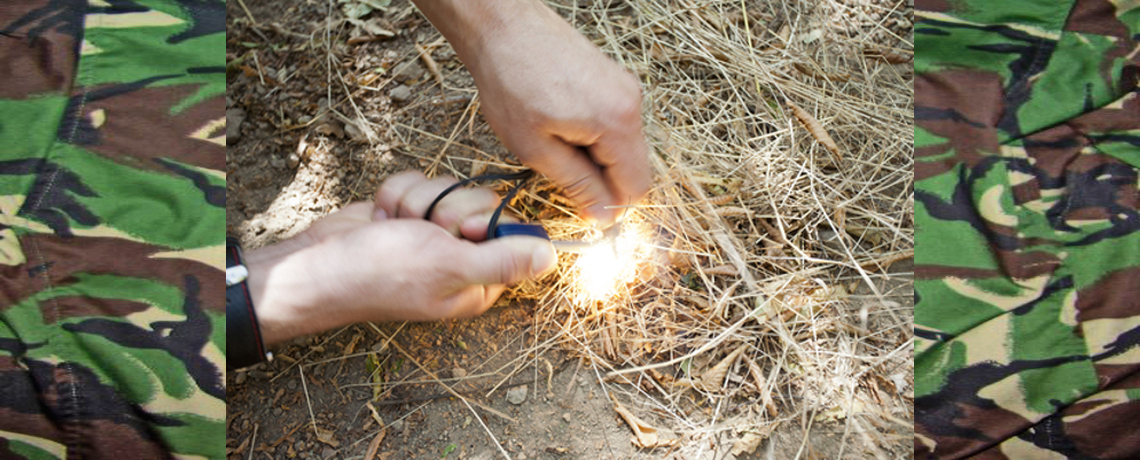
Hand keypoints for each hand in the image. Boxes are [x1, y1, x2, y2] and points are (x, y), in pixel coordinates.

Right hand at [243, 171, 556, 345]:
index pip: (513, 233)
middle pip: (483, 202)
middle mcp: (462, 257)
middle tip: (425, 230)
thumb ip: (502, 260)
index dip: (488, 220)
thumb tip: (552, 258)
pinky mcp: (409, 213)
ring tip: (397, 226)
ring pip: (449, 187)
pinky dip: (396, 193)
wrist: (317, 263)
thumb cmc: (381, 274)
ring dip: (418, 199)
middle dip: (448, 206)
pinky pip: (420, 182)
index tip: (462, 229)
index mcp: (480, 282)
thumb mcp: (448, 266)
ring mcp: (434, 233)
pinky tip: (381, 216)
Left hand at [413, 0, 650, 225]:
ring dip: (594, 158)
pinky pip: (614, 124)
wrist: (502, 26)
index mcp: (618, 122)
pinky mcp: (613, 79)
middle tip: (558, 173)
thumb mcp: (536, 148)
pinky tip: (558, 124)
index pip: (636, 188)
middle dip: (601, 182)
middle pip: (633, 168)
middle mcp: (632, 103)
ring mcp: (624, 88)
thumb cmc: (511, 81)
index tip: (581, 212)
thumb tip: (604, 218)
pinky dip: (592, 136)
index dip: (611, 208)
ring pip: (622, 147)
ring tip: (553, 142)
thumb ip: (577, 185)